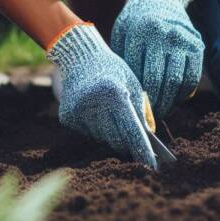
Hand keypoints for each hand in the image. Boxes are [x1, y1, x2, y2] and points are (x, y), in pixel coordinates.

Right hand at [46, 22, 156, 168]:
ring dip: (114, 136)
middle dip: (129, 145)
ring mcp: (77, 112)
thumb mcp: (132, 82)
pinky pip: (89, 133)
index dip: (142, 150)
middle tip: (141, 152)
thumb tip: (148, 137)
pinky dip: (99, 130)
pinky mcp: (67, 117)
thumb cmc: (112, 68)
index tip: (151, 165)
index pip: (130, 130)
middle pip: (116, 139)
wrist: (79, 56)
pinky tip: (103, 118)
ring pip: (102, 138)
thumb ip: (141, 108)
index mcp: (113, 93)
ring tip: (122, 131)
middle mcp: (93, 104)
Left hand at [111, 0, 203, 118]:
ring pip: (178, 81)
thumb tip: (127, 96)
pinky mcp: (196, 44)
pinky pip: (193, 76)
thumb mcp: (122, 33)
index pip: (141, 75)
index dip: (139, 99)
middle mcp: (165, 34)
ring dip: (170, 102)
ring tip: (161, 110)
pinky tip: (174, 98)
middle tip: (149, 118)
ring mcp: (183, 39)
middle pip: (161, 81)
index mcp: (142, 32)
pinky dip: (184, 92)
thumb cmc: (135, 21)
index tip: (136, 113)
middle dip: (155, 105)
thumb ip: (123, 61)